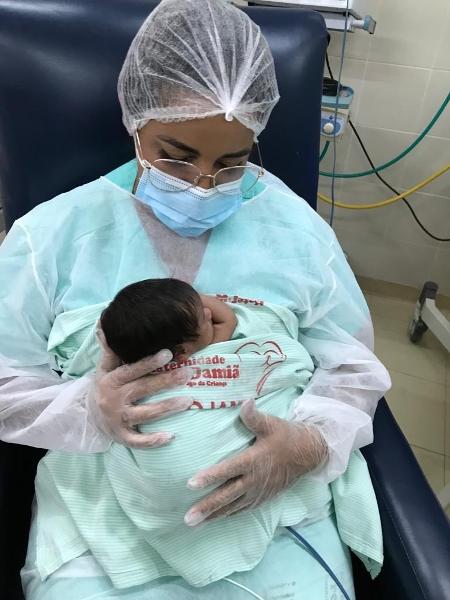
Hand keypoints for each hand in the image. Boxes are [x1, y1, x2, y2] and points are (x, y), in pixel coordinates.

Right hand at [94, 327, 192, 447]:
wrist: (87, 416)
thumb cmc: (104, 386)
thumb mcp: (104, 368)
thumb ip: (109, 349)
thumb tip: (104, 326)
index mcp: (111, 380)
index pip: (131, 370)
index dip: (149, 363)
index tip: (168, 353)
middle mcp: (114, 400)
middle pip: (143, 389)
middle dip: (166, 381)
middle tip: (189, 373)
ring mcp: (118, 419)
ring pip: (145, 414)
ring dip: (167, 408)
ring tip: (189, 400)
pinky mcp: (121, 437)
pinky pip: (138, 441)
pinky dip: (153, 441)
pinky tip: (170, 436)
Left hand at [184, 400, 327, 525]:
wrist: (309, 454)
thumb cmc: (286, 436)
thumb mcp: (272, 423)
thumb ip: (254, 416)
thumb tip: (245, 402)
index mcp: (253, 461)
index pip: (228, 470)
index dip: (210, 477)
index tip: (190, 484)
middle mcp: (254, 480)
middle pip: (226, 495)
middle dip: (207, 507)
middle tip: (187, 518)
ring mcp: (258, 492)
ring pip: (232, 507)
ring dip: (213, 515)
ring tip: (194, 525)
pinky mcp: (263, 498)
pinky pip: (242, 509)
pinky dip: (227, 515)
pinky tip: (214, 520)